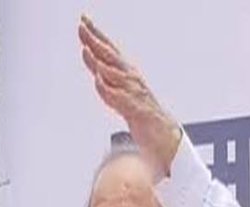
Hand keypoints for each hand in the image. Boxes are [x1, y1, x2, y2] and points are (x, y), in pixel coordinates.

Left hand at [78, 15, 180, 179]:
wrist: (167, 141)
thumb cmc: (146, 120)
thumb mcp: (123, 100)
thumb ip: (110, 86)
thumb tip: (97, 74)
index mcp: (128, 77)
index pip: (110, 53)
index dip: (97, 37)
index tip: (83, 23)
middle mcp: (133, 82)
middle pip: (111, 57)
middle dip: (96, 40)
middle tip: (82, 26)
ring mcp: (136, 96)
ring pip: (116, 74)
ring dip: (100, 61)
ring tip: (86, 49)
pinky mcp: (138, 112)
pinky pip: (121, 99)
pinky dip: (109, 89)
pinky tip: (98, 81)